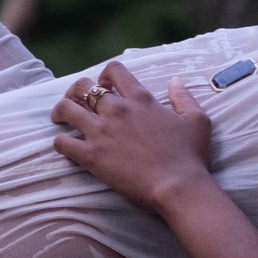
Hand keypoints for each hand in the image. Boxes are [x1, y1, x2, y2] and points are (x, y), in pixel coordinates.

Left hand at [50, 60, 215, 212]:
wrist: (178, 186)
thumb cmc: (190, 156)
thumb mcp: (197, 120)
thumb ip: (184, 97)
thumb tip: (175, 81)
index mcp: (140, 99)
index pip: (114, 71)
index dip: (106, 75)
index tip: (106, 85)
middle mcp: (117, 110)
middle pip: (82, 86)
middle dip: (76, 90)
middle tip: (77, 101)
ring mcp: (101, 132)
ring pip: (66, 108)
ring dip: (60, 111)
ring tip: (60, 118)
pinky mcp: (91, 156)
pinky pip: (62, 143)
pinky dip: (60, 143)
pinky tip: (66, 146)